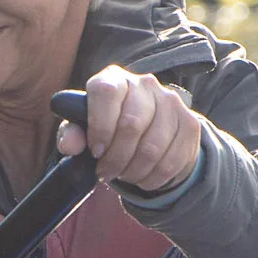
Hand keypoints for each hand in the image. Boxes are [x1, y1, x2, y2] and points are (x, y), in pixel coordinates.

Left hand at [56, 65, 200, 191]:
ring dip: (133, 171)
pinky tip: (142, 177)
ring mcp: (171, 102)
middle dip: (115, 158)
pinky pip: (170, 161)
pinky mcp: (189, 124)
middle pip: (131, 125)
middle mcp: (145, 84)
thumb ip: (72, 134)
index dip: (99, 126)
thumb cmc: (106, 128)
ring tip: (123, 174)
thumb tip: (68, 145)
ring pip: (152, 148)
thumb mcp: (83, 130)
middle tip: (106, 172)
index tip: (96, 152)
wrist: (147, 131)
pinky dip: (152, 178)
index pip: (106, 93)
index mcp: (114, 79)